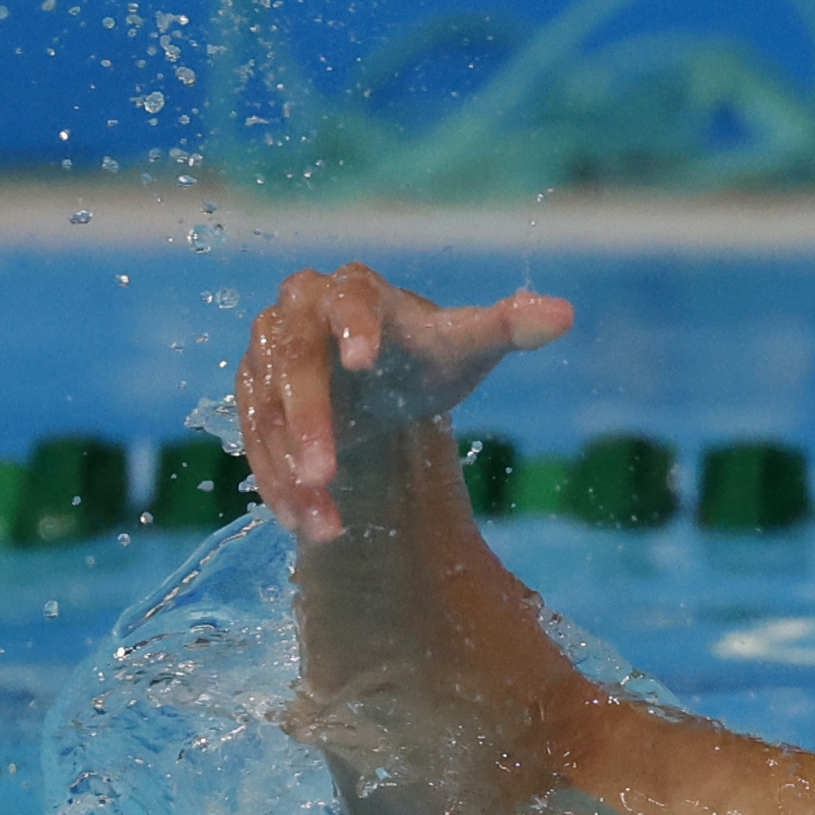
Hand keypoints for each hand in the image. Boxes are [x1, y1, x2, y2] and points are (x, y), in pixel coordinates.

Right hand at [240, 263, 574, 543]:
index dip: (355, 328)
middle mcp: (296, 313)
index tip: (364, 360)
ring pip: (266, 412)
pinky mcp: (250, 397)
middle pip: (295, 363)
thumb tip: (564, 314)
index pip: (350, 301)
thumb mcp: (466, 344)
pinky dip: (276, 484)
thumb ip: (508, 326)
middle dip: (308, 421)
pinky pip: (254, 441)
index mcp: (353, 289)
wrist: (381, 381)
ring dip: (287, 469)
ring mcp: (264, 356)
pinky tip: (305, 525)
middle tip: (324, 472)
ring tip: (321, 523)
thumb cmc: (425, 354)